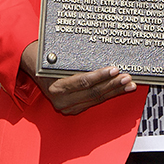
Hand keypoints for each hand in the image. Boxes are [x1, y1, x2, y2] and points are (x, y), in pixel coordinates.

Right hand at [21, 42, 135, 114]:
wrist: (34, 68)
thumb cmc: (47, 58)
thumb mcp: (58, 56)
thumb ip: (77, 60)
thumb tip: (103, 54)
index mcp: (55, 86)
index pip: (83, 82)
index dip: (100, 76)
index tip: (115, 69)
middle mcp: (61, 99)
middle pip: (92, 92)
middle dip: (113, 85)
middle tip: (127, 77)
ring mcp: (67, 106)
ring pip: (96, 99)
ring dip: (114, 91)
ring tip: (129, 84)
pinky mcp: (73, 109)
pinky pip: (94, 102)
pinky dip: (108, 95)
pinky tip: (119, 90)